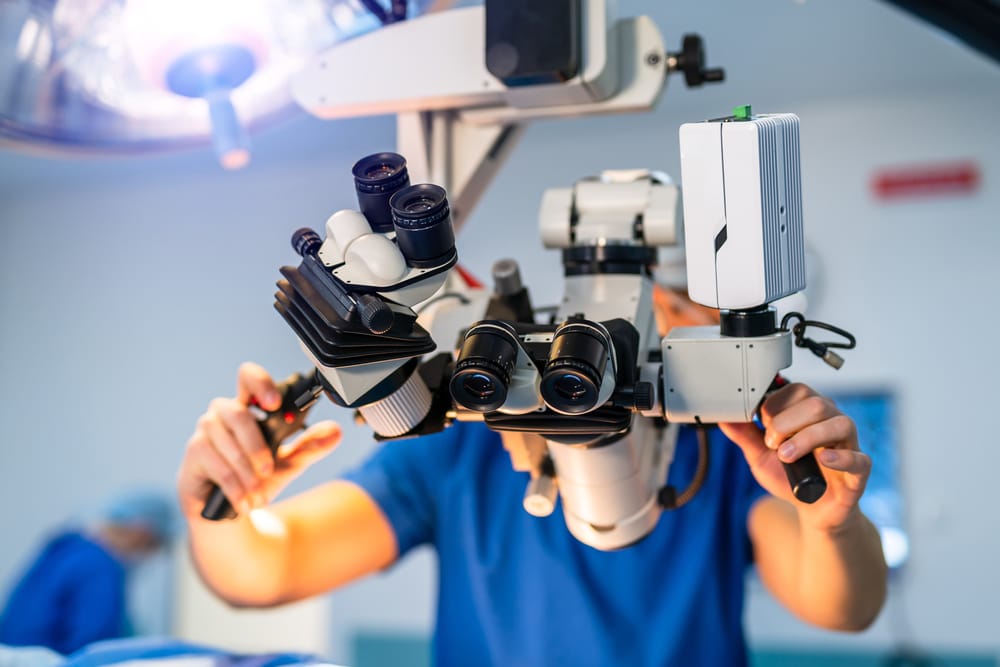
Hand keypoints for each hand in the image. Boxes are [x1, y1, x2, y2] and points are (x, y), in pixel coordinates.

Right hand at [177, 362, 340, 519]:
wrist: (229, 511)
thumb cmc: (256, 478)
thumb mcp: (289, 463)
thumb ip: (310, 446)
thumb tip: (335, 432)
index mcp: (248, 407)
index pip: (248, 378)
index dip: (260, 383)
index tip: (274, 403)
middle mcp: (224, 413)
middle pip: (238, 413)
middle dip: (257, 445)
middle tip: (268, 470)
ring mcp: (206, 431)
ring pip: (228, 443)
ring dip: (247, 473)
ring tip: (258, 493)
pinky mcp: (194, 453)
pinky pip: (217, 466)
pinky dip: (235, 487)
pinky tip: (244, 501)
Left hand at [719, 383, 870, 532]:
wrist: (812, 510)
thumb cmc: (790, 476)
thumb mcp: (760, 455)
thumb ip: (744, 435)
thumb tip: (723, 416)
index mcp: (810, 412)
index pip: (798, 390)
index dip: (775, 405)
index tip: (762, 426)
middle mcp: (832, 421)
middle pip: (816, 403)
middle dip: (786, 422)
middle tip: (772, 443)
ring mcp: (849, 444)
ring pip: (838, 424)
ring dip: (806, 438)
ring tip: (786, 456)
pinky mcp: (860, 470)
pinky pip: (859, 458)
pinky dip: (841, 457)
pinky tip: (824, 460)